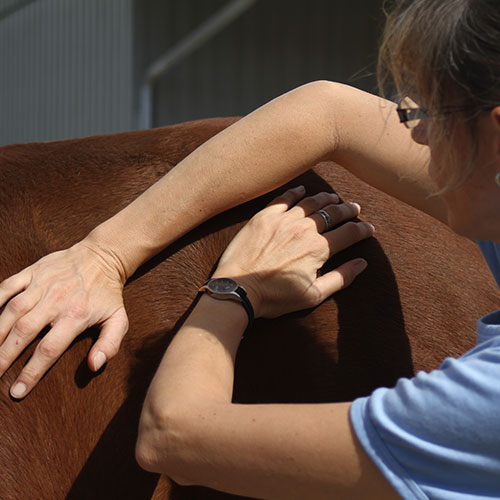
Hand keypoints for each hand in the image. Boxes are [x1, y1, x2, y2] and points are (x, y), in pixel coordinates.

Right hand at [0, 239, 128, 398]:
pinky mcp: (32, 272)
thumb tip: (94, 365)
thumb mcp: (118, 319)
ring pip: (11, 311)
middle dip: (3, 357)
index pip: (49, 349)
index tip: (17, 393)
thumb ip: (110, 344)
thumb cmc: (109, 294)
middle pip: (23, 332)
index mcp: (76, 316)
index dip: (31, 372)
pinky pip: (6, 286)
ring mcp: (41, 285)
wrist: (103, 256)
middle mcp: (55, 301)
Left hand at [214, 186, 373, 317]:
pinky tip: (303, 190)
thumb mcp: (313, 295)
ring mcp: (283, 220)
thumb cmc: (275, 297)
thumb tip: (362, 263)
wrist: (238, 289)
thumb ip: (340, 278)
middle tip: (355, 208)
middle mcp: (303, 229)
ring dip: (325, 198)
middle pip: (332, 213)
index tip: (369, 229)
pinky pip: (284, 198)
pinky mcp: (264, 217)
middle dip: (347, 210)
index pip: (348, 234)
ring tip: (333, 198)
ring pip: (310, 202)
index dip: (362, 230)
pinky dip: (296, 192)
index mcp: (318, 249)